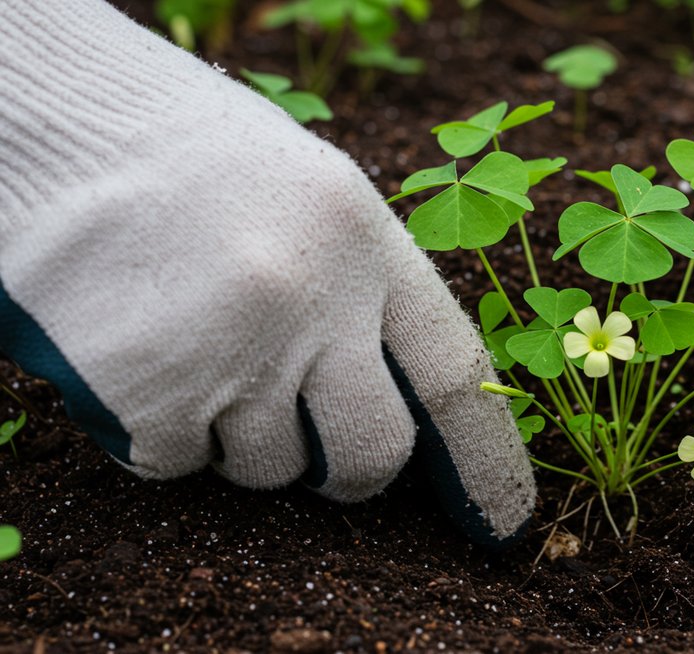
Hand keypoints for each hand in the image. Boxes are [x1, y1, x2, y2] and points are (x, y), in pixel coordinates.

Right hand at [0, 0, 532, 545]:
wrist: (58, 131)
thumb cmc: (195, 166)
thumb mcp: (313, 197)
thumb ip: (366, 290)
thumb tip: (402, 405)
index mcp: (364, 240)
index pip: (454, 371)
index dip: (485, 457)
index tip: (504, 521)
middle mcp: (312, 299)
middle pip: (372, 451)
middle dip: (351, 474)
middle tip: (319, 454)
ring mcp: (232, 349)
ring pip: (267, 468)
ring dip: (239, 439)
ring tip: (198, 350)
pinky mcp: (152, 394)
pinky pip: (180, 466)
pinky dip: (165, 435)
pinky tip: (144, 357)